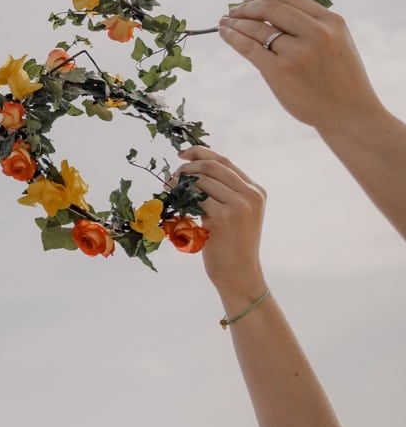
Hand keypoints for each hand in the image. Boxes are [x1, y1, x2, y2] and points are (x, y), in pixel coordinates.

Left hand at [176, 147, 266, 302]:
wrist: (240, 274)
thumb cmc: (231, 244)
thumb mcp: (235, 213)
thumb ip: (222, 190)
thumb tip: (191, 168)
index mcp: (255, 190)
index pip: (224, 160)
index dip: (200, 152)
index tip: (181, 154)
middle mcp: (251, 194)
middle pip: (211, 166)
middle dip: (186, 168)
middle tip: (171, 178)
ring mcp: (239, 205)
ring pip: (200, 181)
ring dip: (180, 183)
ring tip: (170, 191)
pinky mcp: (224, 218)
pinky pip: (195, 199)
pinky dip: (181, 198)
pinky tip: (175, 204)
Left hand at [220, 0, 382, 131]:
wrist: (349, 113)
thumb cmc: (340, 78)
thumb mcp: (338, 42)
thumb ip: (312, 25)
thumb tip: (272, 9)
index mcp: (331, 22)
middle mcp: (316, 33)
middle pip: (270, 9)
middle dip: (247, 7)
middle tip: (234, 10)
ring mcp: (297, 52)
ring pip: (257, 28)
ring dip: (236, 22)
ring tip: (225, 21)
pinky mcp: (280, 71)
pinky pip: (249, 47)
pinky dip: (233, 37)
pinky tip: (225, 33)